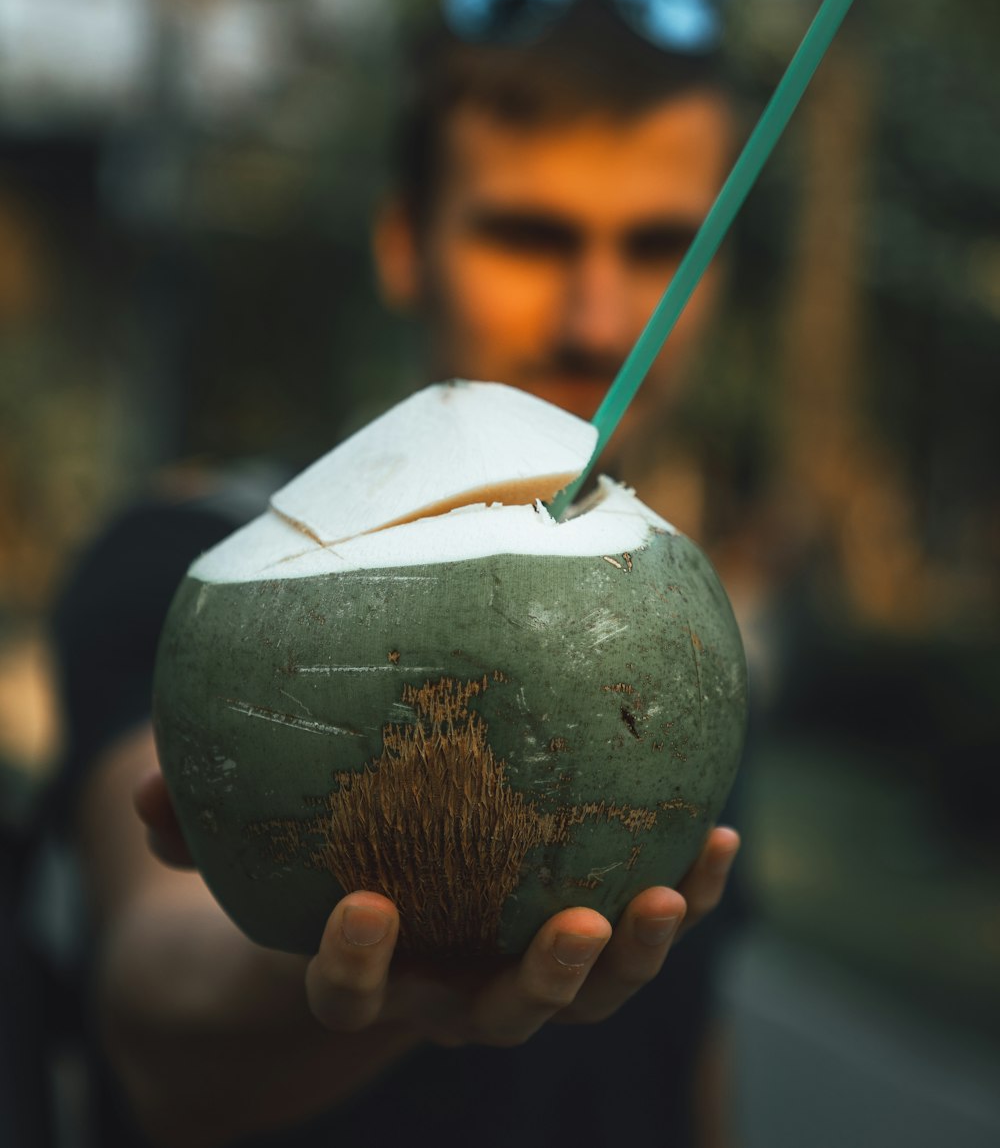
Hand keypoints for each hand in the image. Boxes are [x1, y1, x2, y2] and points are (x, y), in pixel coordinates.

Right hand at [134, 768, 738, 1047]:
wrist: (378, 930)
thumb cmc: (309, 880)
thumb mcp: (248, 865)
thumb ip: (201, 831)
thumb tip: (149, 791)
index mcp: (375, 981)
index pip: (355, 999)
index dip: (358, 969)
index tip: (366, 906)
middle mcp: (453, 994)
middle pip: (505, 1019)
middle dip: (546, 986)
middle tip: (576, 930)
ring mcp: (520, 972)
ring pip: (590, 994)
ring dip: (638, 952)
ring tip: (672, 890)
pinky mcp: (574, 937)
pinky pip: (635, 925)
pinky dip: (681, 892)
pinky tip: (716, 835)